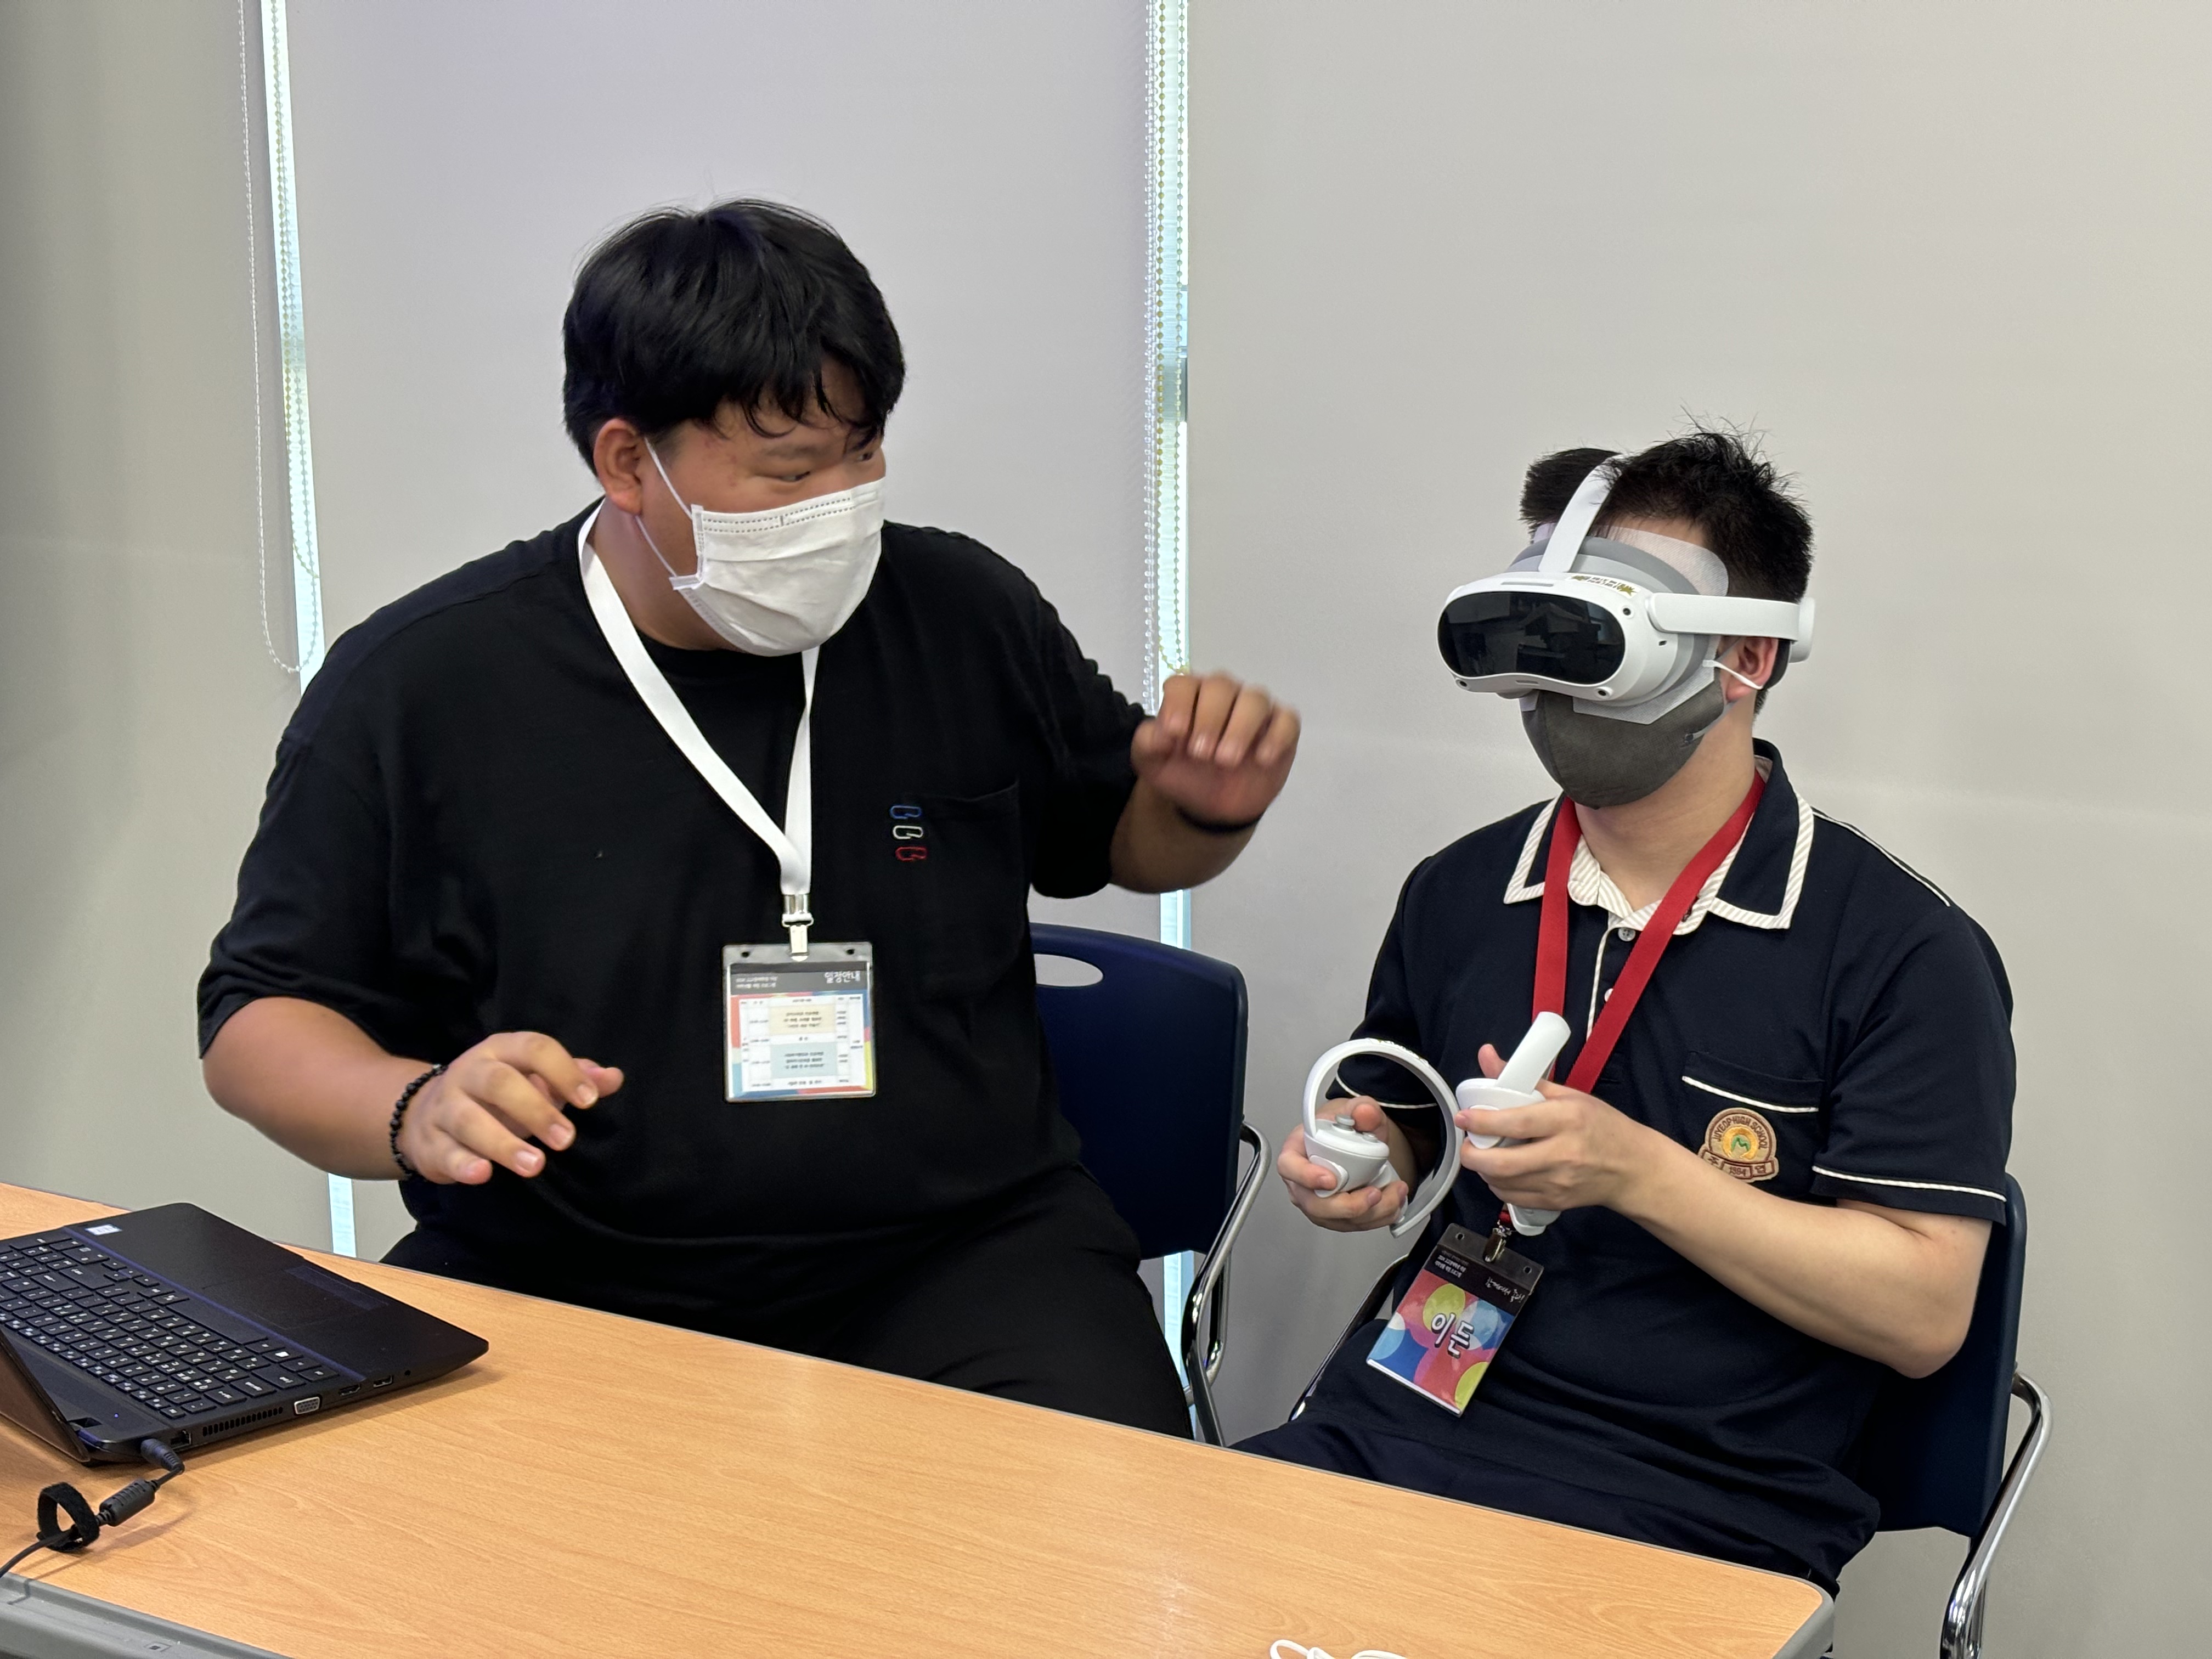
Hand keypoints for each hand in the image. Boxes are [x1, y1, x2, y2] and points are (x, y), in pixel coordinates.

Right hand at [397, 1032, 623, 1184]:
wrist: (425, 1115)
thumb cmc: (499, 1095)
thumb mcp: (536, 1079)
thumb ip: (575, 1077)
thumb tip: (614, 1078)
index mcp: (501, 1050)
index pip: (533, 1048)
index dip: (563, 1071)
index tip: (591, 1101)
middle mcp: (469, 1072)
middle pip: (499, 1083)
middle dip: (535, 1110)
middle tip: (566, 1140)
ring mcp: (444, 1107)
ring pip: (468, 1120)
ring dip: (503, 1143)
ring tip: (535, 1165)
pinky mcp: (429, 1143)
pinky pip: (444, 1152)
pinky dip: (463, 1164)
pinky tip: (483, 1174)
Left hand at [1131, 671, 1298, 828]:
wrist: (1209, 805)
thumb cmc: (1181, 772)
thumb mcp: (1152, 762)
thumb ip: (1147, 743)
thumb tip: (1161, 732)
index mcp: (1189, 695)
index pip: (1184, 684)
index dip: (1179, 704)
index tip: (1174, 733)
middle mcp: (1222, 694)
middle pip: (1221, 686)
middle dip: (1209, 719)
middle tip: (1201, 755)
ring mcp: (1253, 708)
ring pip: (1255, 699)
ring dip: (1241, 728)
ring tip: (1226, 761)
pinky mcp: (1280, 727)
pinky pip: (1286, 720)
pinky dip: (1277, 737)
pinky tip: (1262, 759)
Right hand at [1276, 1096, 1415, 1231]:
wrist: (1354, 1141)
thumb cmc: (1342, 1128)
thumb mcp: (1353, 1110)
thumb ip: (1361, 1108)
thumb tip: (1364, 1112)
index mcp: (1297, 1151)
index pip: (1290, 1167)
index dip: (1306, 1176)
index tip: (1330, 1179)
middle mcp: (1302, 1182)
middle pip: (1315, 1205)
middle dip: (1349, 1205)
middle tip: (1374, 1193)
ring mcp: (1318, 1202)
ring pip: (1338, 1220)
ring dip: (1373, 1212)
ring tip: (1395, 1192)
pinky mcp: (1336, 1216)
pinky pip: (1354, 1225)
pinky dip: (1379, 1217)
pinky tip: (1393, 1202)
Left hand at [1455, 1042, 1664, 1215]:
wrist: (1633, 1168)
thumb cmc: (1602, 1126)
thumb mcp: (1568, 1095)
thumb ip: (1524, 1077)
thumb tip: (1487, 1056)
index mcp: (1567, 1119)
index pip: (1517, 1122)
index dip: (1483, 1121)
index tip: (1464, 1117)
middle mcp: (1562, 1154)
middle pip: (1503, 1163)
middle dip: (1473, 1155)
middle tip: (1468, 1143)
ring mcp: (1559, 1182)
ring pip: (1503, 1183)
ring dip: (1483, 1170)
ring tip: (1484, 1154)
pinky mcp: (1556, 1202)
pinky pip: (1513, 1198)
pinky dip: (1498, 1185)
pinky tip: (1500, 1172)